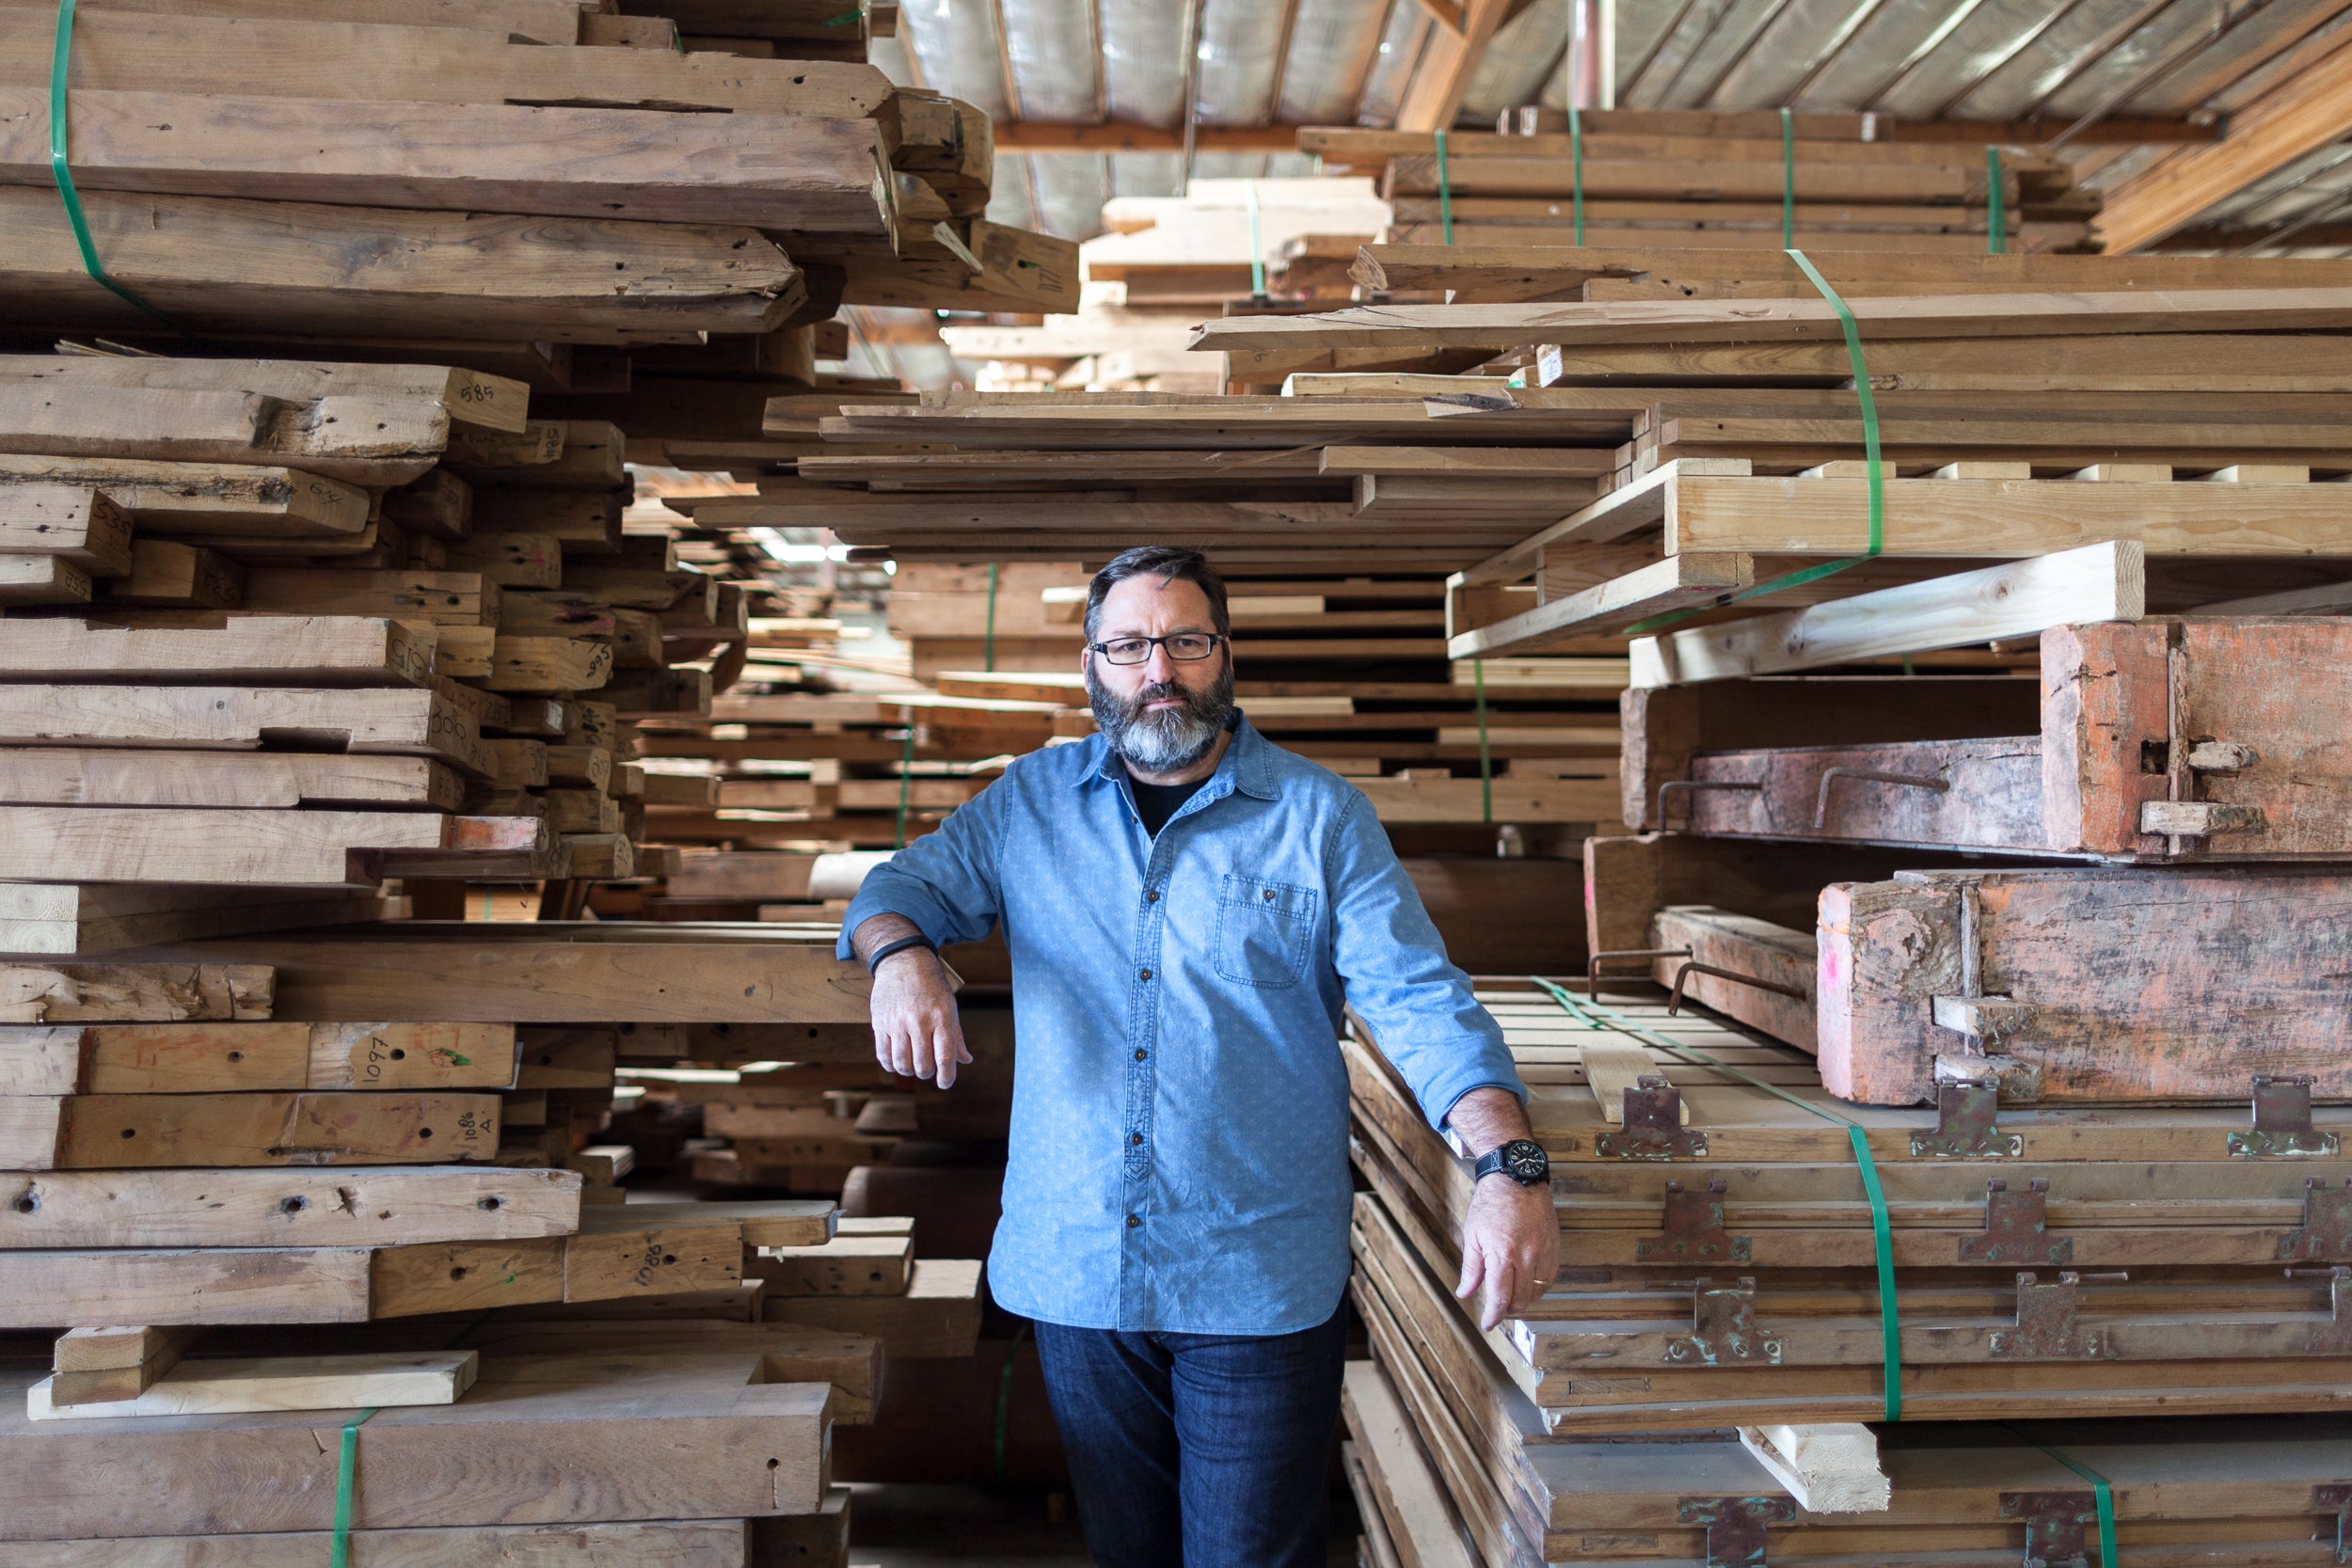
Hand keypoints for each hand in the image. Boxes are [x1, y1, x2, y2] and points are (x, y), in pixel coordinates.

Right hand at [869, 946, 969, 1087]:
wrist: (903, 962)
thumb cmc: (931, 986)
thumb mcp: (949, 1007)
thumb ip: (956, 1036)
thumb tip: (965, 1060)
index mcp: (941, 1017)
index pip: (945, 1056)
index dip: (946, 1076)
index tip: (944, 1084)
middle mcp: (919, 1021)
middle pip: (922, 1064)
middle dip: (926, 1073)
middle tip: (927, 1069)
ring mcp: (897, 1022)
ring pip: (902, 1063)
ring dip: (908, 1071)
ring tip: (912, 1065)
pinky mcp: (880, 1022)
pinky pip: (883, 1055)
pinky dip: (890, 1065)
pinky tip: (896, 1062)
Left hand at [1454, 1173, 1558, 1331]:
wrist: (1517, 1177)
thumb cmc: (1492, 1202)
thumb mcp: (1473, 1234)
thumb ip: (1471, 1268)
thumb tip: (1465, 1293)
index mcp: (1502, 1253)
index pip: (1500, 1297)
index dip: (1494, 1316)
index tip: (1488, 1323)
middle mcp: (1526, 1256)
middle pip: (1520, 1300)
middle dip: (1507, 1310)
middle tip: (1497, 1310)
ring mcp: (1543, 1252)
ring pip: (1537, 1293)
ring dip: (1523, 1301)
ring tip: (1511, 1298)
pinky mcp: (1554, 1247)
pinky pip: (1550, 1279)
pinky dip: (1539, 1288)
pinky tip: (1527, 1285)